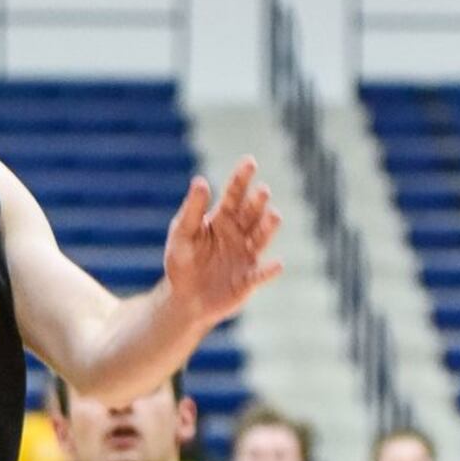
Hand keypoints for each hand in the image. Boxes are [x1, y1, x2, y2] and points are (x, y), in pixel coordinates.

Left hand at [161, 159, 282, 338]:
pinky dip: (269, 271)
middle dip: (257, 202)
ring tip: (274, 216)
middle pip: (251, 214)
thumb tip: (199, 180)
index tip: (250, 162)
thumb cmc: (182, 262)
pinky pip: (259, 275)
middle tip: (262, 191)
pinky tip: (277, 265)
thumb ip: (192, 210)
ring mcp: (246, 256)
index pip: (234, 194)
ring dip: (268, 228)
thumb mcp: (182, 235)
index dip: (242, 178)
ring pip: (260, 238)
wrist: (185, 298)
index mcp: (222, 219)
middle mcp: (239, 234)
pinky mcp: (247, 281)